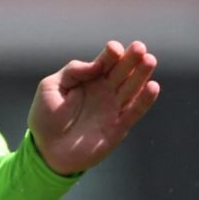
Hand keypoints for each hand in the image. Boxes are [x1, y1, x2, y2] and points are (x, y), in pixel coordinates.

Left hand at [29, 40, 159, 175]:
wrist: (47, 151)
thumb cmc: (46, 119)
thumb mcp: (50, 88)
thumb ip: (73, 72)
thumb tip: (96, 63)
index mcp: (90, 79)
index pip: (105, 61)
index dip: (111, 54)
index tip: (113, 49)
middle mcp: (105, 90)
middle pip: (122, 71)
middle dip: (131, 58)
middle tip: (139, 47)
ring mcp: (113, 108)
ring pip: (132, 88)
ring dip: (142, 74)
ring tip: (149, 60)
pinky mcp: (118, 127)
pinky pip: (135, 112)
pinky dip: (144, 100)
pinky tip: (153, 87)